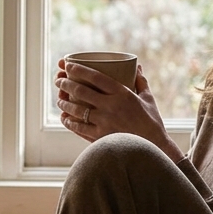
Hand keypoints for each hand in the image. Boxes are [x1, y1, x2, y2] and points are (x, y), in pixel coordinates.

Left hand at [55, 61, 183, 161]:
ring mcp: (104, 122)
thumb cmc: (152, 123)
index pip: (95, 77)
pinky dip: (69, 122)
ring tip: (60, 100)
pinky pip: (79, 128)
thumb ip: (140, 81)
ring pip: (76, 110)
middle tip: (59, 81)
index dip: (78, 70)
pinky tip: (65, 118)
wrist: (153, 148)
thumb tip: (136, 66)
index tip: (68, 66)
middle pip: (81, 91)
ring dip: (64, 103)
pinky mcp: (100, 137)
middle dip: (66, 84)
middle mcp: (110, 106)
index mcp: (122, 94)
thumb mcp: (148, 99)